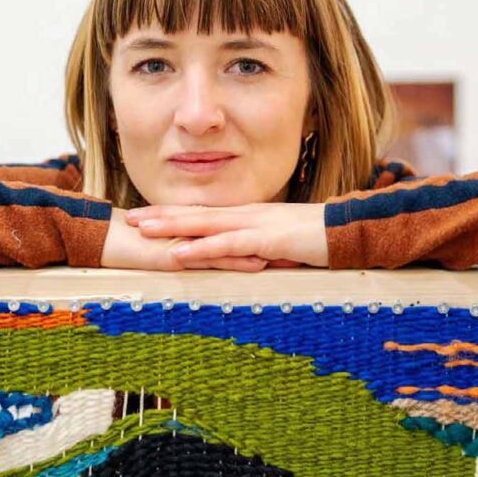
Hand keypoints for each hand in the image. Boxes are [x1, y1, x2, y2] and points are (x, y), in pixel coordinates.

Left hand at [124, 203, 327, 268]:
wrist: (347, 233)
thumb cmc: (317, 241)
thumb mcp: (281, 247)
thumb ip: (259, 251)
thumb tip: (244, 263)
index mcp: (249, 217)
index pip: (204, 213)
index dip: (174, 213)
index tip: (147, 215)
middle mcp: (247, 216)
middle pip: (197, 214)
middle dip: (162, 215)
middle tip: (130, 218)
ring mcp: (256, 225)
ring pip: (205, 226)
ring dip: (172, 228)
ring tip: (143, 232)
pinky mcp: (267, 241)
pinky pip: (228, 245)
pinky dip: (202, 248)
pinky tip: (180, 254)